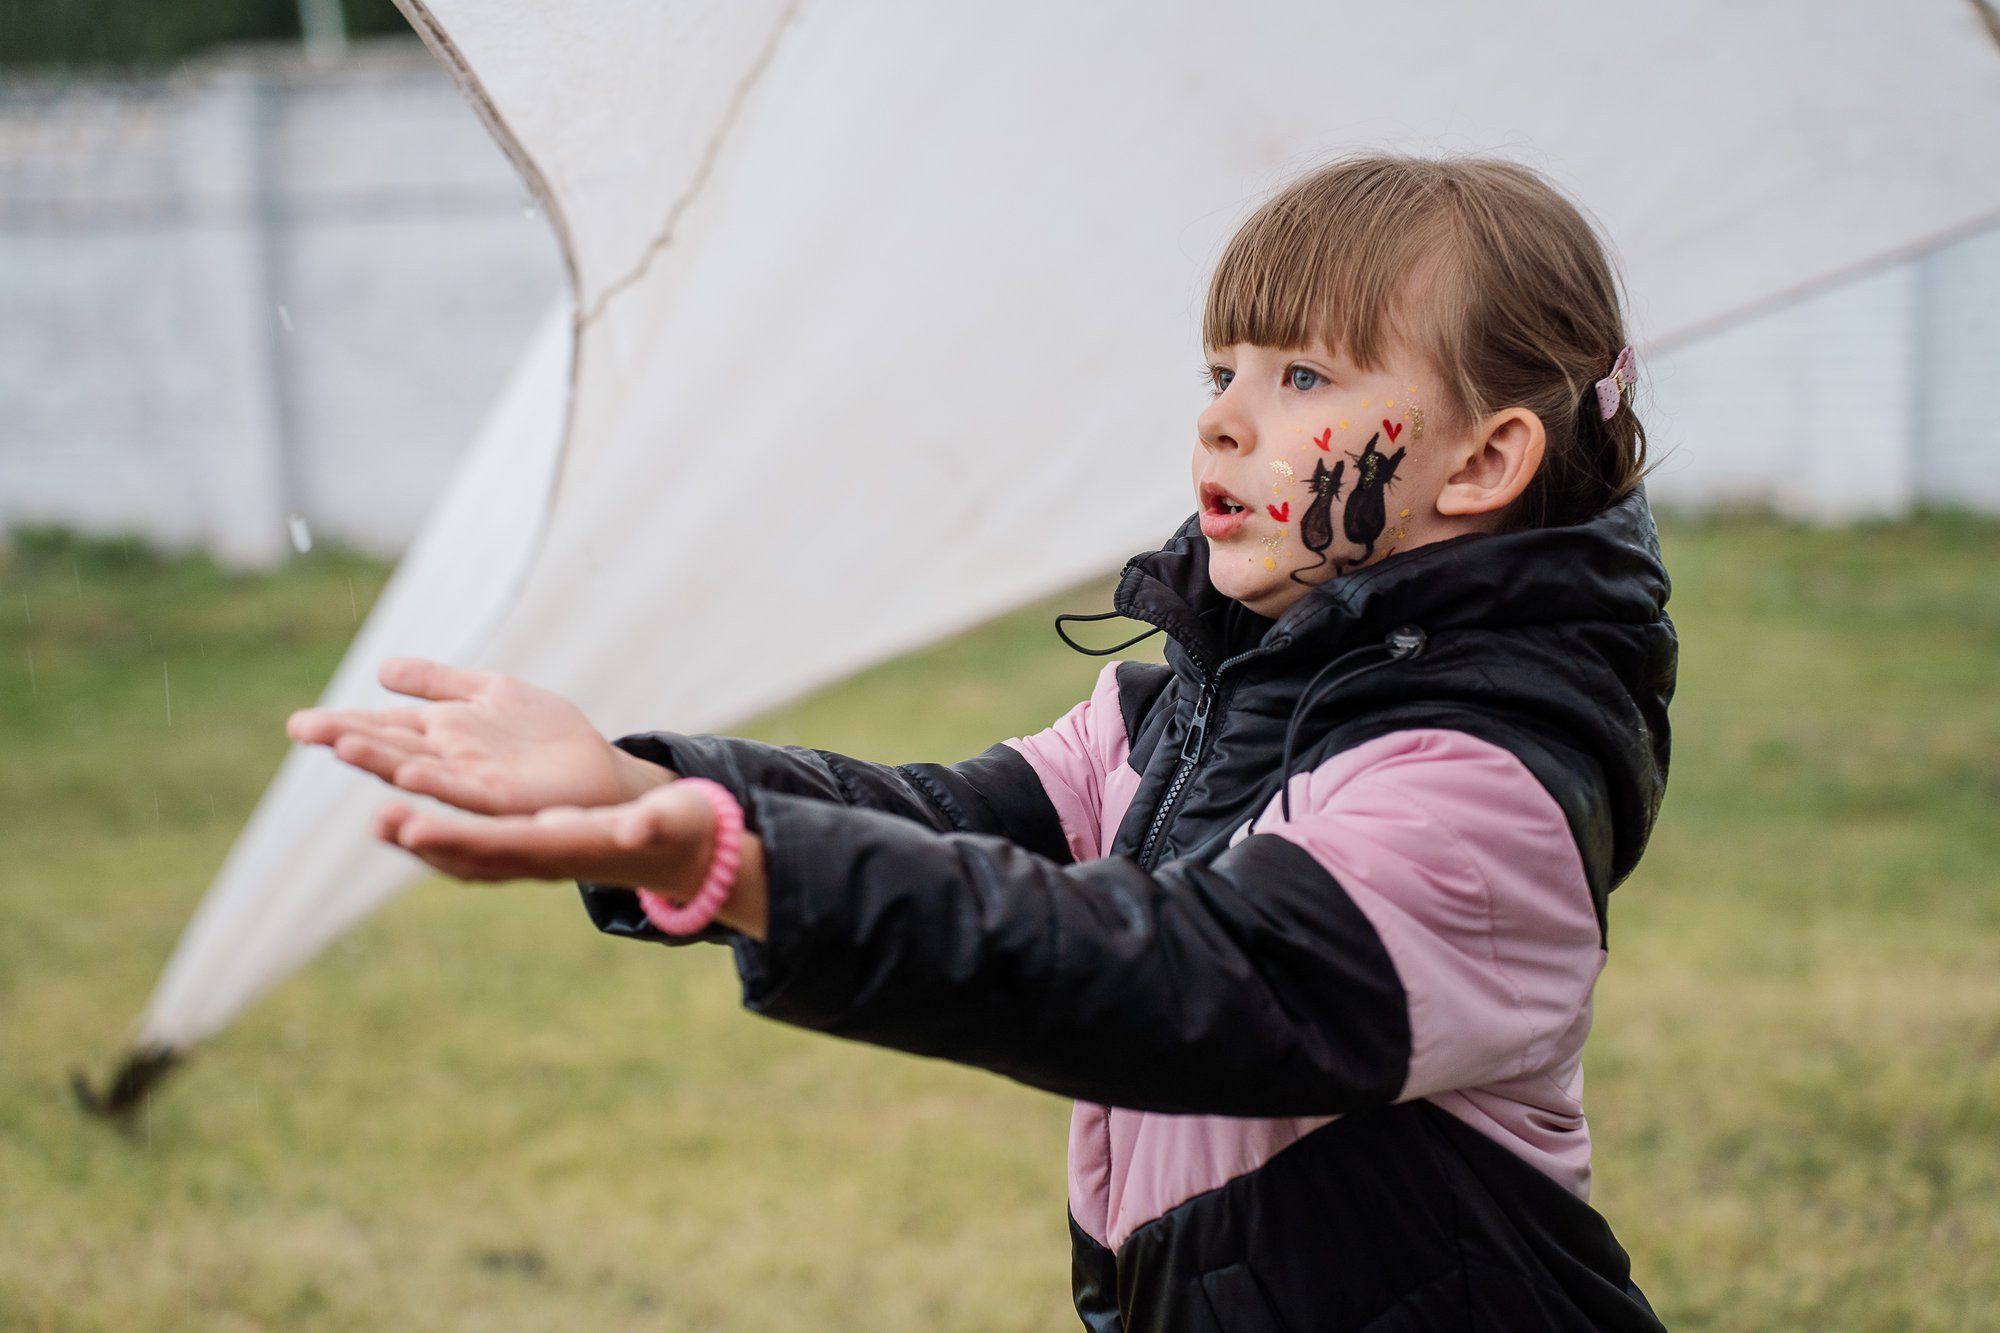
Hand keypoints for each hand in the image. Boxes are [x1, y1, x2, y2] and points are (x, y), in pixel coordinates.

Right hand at [288, 657, 671, 814]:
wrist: (600, 772)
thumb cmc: (543, 737)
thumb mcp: (489, 694)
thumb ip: (438, 683)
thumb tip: (381, 670)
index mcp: (441, 735)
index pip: (382, 727)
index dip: (343, 724)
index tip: (298, 723)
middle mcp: (449, 762)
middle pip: (391, 749)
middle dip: (350, 741)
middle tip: (303, 728)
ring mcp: (474, 782)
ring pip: (420, 773)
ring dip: (383, 764)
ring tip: (344, 747)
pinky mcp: (507, 798)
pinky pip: (465, 793)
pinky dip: (436, 784)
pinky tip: (410, 773)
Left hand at [376, 783, 768, 938]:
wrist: (680, 854)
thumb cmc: (680, 830)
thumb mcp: (672, 821)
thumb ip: (653, 823)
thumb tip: (639, 827)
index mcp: (572, 851)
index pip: (506, 847)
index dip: (461, 837)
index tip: (417, 826)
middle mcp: (545, 862)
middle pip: (474, 857)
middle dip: (427, 840)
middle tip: (381, 819)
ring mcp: (535, 861)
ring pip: (467, 858)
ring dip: (424, 841)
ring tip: (380, 819)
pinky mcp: (532, 852)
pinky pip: (476, 853)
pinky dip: (442, 839)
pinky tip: (416, 820)